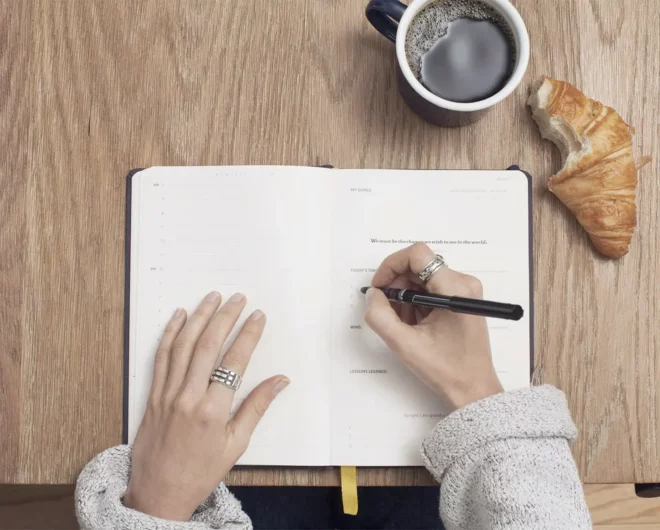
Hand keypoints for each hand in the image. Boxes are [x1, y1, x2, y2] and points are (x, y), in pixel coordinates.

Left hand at [124, 292, 288, 520]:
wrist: (158, 494)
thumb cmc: (201, 472)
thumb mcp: (236, 444)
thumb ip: (257, 407)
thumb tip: (280, 381)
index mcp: (213, 411)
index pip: (234, 361)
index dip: (248, 335)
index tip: (258, 316)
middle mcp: (188, 397)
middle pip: (208, 345)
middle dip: (225, 317)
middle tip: (238, 298)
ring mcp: (167, 394)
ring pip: (183, 345)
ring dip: (199, 317)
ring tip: (212, 298)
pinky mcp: (152, 395)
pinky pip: (161, 357)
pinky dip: (170, 333)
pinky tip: (179, 316)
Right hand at [365, 243, 502, 410]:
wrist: (474, 390)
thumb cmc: (445, 370)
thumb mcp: (404, 344)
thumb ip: (380, 315)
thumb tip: (373, 294)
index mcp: (454, 288)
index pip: (417, 254)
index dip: (391, 265)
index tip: (379, 288)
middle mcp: (463, 282)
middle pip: (418, 266)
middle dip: (397, 285)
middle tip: (387, 312)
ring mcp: (465, 290)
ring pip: (423, 278)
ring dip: (406, 296)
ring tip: (404, 324)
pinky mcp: (463, 299)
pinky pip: (431, 288)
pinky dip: (417, 302)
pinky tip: (415, 325)